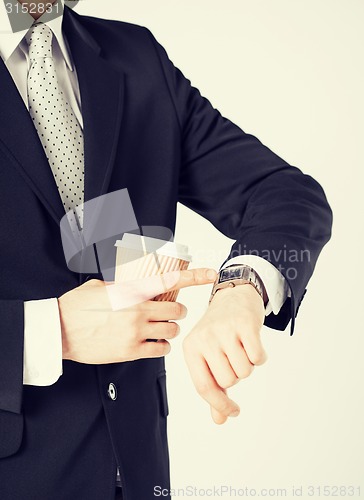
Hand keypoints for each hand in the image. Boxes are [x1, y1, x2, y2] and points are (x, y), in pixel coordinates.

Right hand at [59, 268, 216, 363]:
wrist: (58, 331)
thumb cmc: (75, 307)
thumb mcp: (98, 287)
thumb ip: (120, 287)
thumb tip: (130, 289)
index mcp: (130, 291)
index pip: (169, 280)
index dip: (195, 276)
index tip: (211, 274)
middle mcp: (138, 311)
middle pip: (177, 310)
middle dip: (177, 311)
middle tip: (173, 313)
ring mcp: (136, 332)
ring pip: (171, 331)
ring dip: (170, 330)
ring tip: (162, 329)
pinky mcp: (131, 352)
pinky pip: (160, 350)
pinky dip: (161, 347)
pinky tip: (153, 344)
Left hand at [183, 284, 266, 423]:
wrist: (233, 295)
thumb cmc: (219, 331)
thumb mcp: (209, 355)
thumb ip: (213, 387)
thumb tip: (219, 420)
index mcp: (191, 348)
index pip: (204, 387)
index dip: (220, 405)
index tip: (234, 413)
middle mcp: (205, 338)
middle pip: (229, 381)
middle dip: (237, 375)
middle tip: (234, 356)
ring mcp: (224, 330)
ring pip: (244, 370)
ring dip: (249, 364)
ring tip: (242, 347)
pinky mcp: (244, 324)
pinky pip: (258, 357)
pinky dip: (260, 356)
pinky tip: (253, 342)